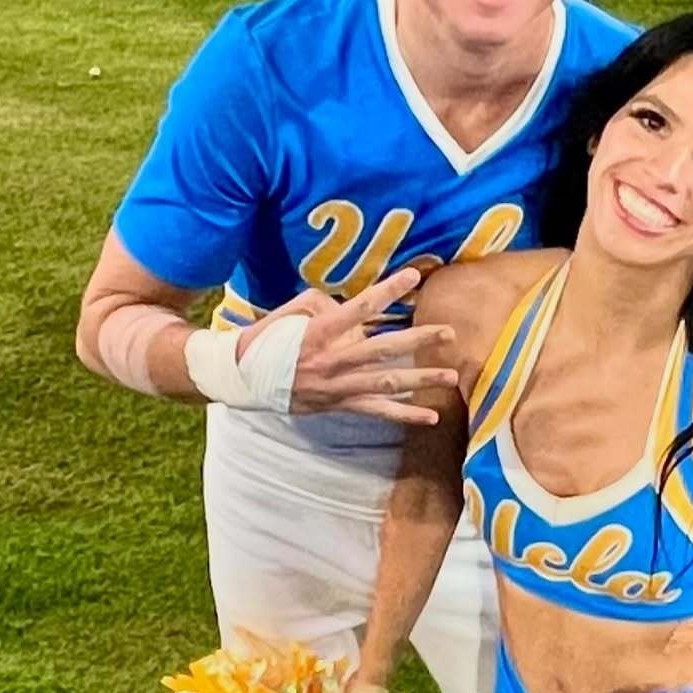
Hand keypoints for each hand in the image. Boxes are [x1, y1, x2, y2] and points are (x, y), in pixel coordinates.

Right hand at [236, 268, 457, 423]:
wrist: (242, 378)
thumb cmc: (267, 339)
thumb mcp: (290, 311)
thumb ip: (323, 304)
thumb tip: (351, 307)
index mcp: (319, 334)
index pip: (359, 308)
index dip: (387, 291)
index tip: (413, 276)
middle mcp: (332, 362)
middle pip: (384, 349)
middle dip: (419, 340)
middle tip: (448, 332)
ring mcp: (338, 387)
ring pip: (387, 383)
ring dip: (421, 379)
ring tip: (451, 375)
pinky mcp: (339, 405)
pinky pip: (377, 410)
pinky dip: (404, 415)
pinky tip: (430, 415)